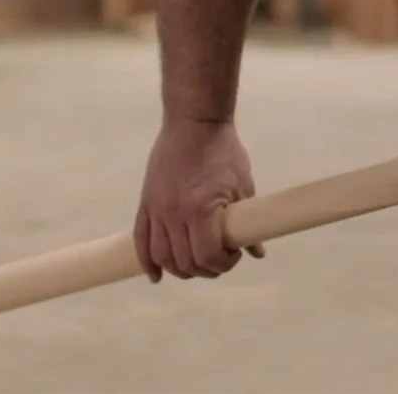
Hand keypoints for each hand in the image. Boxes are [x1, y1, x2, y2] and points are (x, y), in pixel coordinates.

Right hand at [134, 118, 265, 281]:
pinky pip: (140, 241)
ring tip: (196, 264)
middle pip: (185, 261)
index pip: (207, 256)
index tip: (234, 255)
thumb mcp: (243, 185)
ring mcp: (157, 209)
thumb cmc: (223, 151)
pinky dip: (147, 261)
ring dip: (180, 269)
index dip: (223, 264)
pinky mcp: (146, 203)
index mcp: (201, 209)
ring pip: (162, 256)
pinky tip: (156, 275)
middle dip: (206, 269)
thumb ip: (246, 222)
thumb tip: (257, 252)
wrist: (194, 123)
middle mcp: (174, 214)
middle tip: (220, 259)